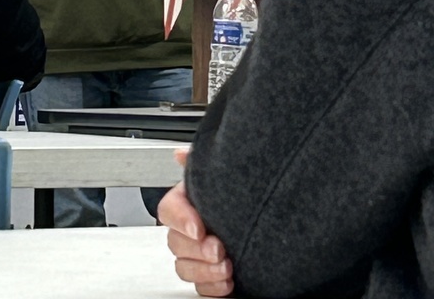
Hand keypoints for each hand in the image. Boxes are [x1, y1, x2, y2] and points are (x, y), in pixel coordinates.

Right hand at [158, 151, 233, 296]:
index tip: (198, 227)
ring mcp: (198, 256)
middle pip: (175, 243)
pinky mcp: (210, 278)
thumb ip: (201, 163)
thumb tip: (181, 154)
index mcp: (188, 204)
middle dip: (197, 249)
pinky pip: (200, 289)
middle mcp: (189, 230)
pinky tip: (229, 281)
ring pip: (184, 268)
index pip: (168, 210)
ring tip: (228, 266)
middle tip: (219, 248)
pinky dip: (213, 288)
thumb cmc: (243, 199)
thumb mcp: (225, 176)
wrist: (271, 228)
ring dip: (205, 271)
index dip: (180, 219)